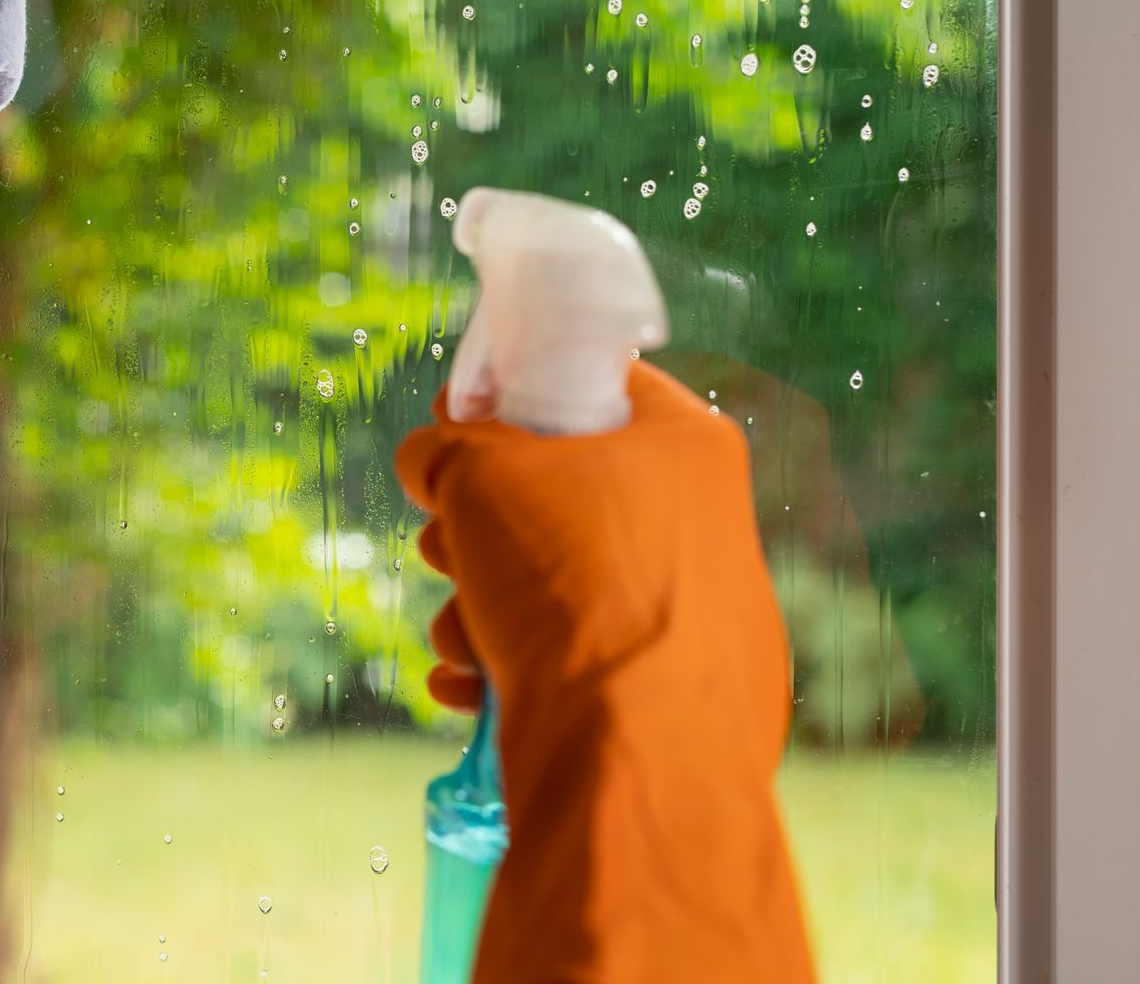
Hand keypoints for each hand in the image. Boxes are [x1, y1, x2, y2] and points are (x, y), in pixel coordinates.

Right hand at [397, 362, 814, 983]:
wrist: (630, 754)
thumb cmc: (569, 579)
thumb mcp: (478, 471)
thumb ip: (448, 447)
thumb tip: (435, 459)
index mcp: (687, 447)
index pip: (595, 384)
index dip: (512, 392)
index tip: (453, 418)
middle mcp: (704, 526)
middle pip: (562, 497)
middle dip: (480, 525)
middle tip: (444, 540)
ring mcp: (692, 619)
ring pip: (555, 587)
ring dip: (481, 606)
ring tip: (461, 633)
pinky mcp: (668, 700)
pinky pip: (571, 663)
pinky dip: (509, 670)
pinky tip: (470, 687)